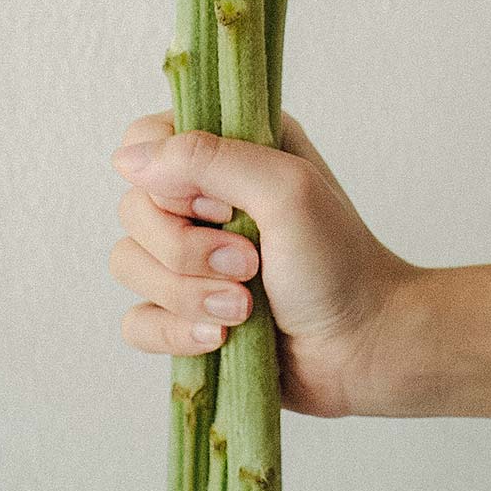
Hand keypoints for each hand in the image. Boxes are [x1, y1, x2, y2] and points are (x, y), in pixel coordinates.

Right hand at [109, 111, 414, 417]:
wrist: (363, 348)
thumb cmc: (339, 260)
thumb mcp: (285, 189)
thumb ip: (208, 159)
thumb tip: (127, 160)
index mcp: (229, 147)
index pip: (147, 141)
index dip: (169, 180)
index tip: (221, 207)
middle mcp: (203, 195)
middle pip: (133, 208)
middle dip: (186, 249)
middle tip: (248, 266)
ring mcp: (190, 257)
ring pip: (128, 264)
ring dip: (186, 294)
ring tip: (242, 309)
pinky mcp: (184, 311)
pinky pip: (137, 319)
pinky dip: (174, 332)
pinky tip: (219, 339)